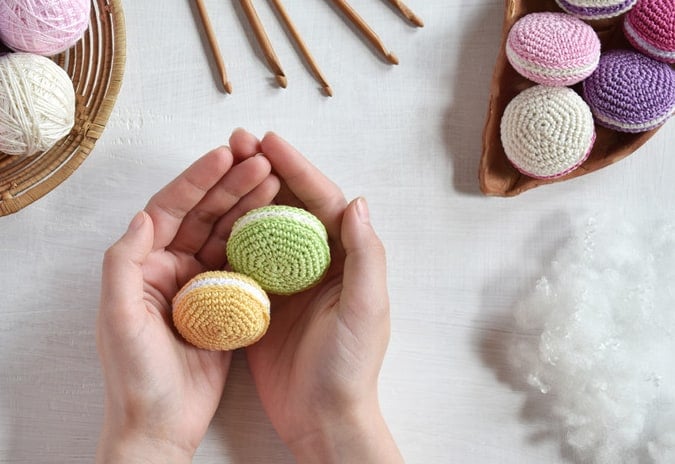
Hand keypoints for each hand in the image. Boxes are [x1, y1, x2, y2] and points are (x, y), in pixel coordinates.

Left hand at [95, 130, 279, 462]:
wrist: (161, 425)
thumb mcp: (118, 318)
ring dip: (248, 207)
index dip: (197, 180)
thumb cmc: (134, 376)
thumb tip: (142, 216)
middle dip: (231, 184)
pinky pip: (242, 263)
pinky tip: (278, 225)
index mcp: (144, 264)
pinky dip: (259, 242)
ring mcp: (200, 284)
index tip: (225, 155)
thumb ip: (124, 264)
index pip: (170, 209)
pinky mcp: (223, 303)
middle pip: (203, 215)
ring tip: (275, 182)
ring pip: (226, 234)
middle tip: (260, 161)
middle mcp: (171, 267)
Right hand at [245, 132, 403, 462]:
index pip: (322, 201)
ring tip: (220, 166)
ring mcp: (288, 279)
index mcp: (347, 257)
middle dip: (267, 171)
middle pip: (292, 205)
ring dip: (245, 195)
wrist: (321, 417)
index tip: (269, 141)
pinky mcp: (264, 298)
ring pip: (265, 225)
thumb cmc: (351, 366)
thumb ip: (365, 255)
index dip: (298, 168)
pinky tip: (210, 215)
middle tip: (237, 141)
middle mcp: (318, 262)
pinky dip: (230, 234)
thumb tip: (358, 200)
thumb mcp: (366, 308)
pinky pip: (244, 257)